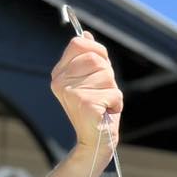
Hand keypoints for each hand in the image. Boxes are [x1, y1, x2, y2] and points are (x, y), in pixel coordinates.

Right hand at [49, 32, 122, 158]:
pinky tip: (105, 113)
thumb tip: (86, 34)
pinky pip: (114, 93)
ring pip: (107, 76)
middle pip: (97, 59)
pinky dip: (116, 104)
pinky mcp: (84, 104)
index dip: (97, 49)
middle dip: (108, 77)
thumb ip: (90, 60)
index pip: (79, 44)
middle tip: (101, 94)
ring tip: (103, 105)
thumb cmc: (97, 112)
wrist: (95, 143)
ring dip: (113, 92)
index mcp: (59, 73)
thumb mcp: (93, 82)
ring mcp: (71, 92)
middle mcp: (61, 81)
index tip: (103, 64)